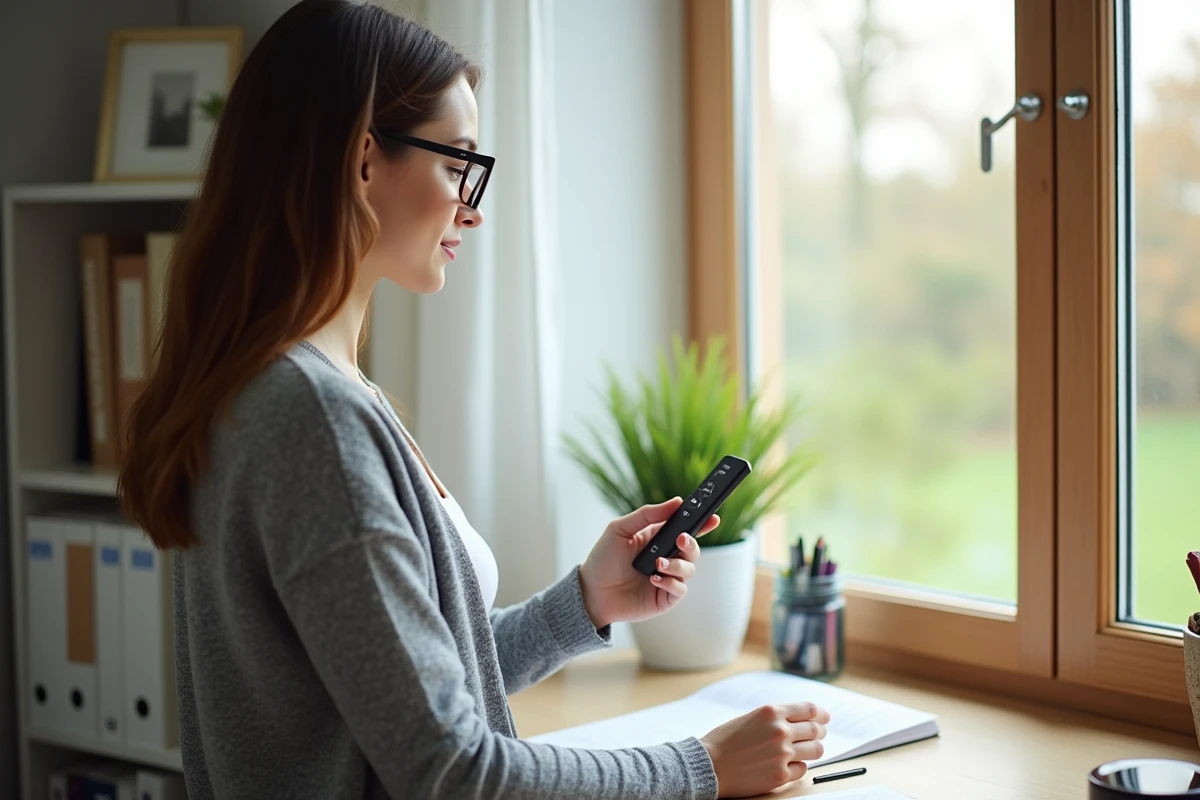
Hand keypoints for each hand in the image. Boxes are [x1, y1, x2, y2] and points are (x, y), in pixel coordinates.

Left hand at [577, 497, 719, 627]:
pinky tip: (654, 578)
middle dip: (691, 543)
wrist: (590, 592)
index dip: (702, 524)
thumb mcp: (620, 529)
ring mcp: (667, 578)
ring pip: (689, 569)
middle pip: (692, 549)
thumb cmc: (603, 559)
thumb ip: (648, 514)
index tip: (713, 518)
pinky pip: (680, 589)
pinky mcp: (664, 598)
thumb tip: (677, 502)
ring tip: (657, 564)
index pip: (685, 529)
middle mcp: (666, 557)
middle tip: (681, 540)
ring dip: (677, 565)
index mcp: (658, 538)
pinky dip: (671, 582)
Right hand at [700, 702, 831, 797]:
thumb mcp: (751, 718)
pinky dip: (799, 766)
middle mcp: (780, 731)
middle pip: (816, 730)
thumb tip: (801, 721)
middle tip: (818, 734)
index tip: (826, 717)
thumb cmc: (726, 740)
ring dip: (813, 749)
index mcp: (771, 712)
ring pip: (816, 750)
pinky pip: (803, 769)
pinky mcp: (780, 774)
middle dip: (820, 732)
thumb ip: (776, 718)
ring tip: (806, 750)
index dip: (822, 714)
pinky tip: (789, 764)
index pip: (810, 710)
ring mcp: (782, 754)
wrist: (710, 764)